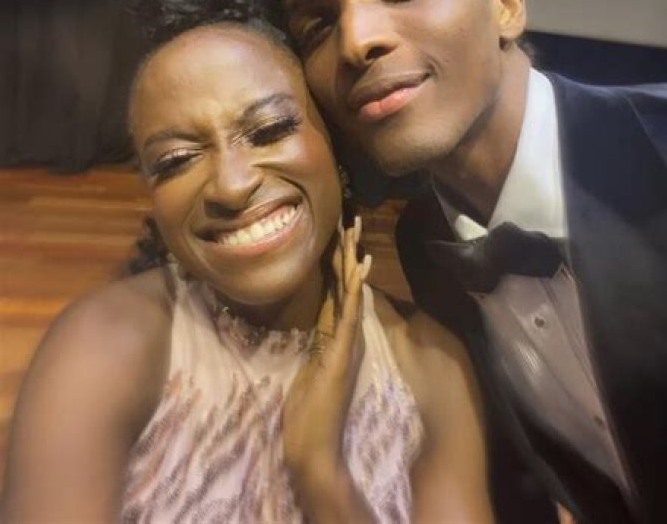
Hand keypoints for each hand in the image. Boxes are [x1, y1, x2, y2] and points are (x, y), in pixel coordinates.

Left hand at [283, 217, 371, 487]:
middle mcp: (344, 336)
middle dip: (348, 252)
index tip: (337, 234)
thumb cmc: (306, 415)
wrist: (312, 447)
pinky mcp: (342, 354)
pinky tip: (360, 267)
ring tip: (356, 231)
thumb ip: (314, 347)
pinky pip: (350, 316)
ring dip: (353, 261)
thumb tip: (313, 326)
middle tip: (351, 219)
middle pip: (346, 285)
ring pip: (351, 293)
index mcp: (333, 338)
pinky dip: (356, 290)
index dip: (338, 263)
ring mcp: (345, 344)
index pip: (336, 292)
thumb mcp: (306, 371)